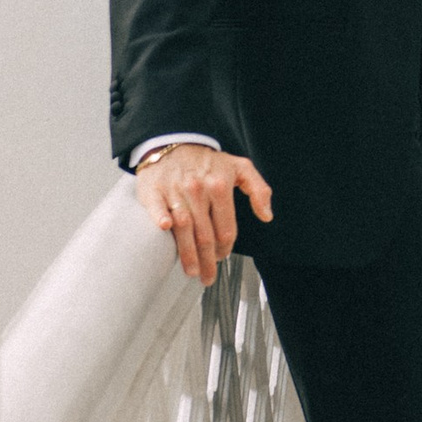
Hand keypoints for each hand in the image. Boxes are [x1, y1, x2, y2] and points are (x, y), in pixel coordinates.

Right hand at [133, 142, 271, 284]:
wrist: (174, 144)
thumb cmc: (208, 162)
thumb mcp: (241, 168)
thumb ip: (259, 190)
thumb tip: (267, 216)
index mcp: (220, 186)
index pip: (225, 227)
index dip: (226, 247)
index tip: (222, 257)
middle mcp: (198, 189)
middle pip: (205, 234)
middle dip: (208, 260)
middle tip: (207, 277)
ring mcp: (175, 190)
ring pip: (184, 228)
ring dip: (188, 253)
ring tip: (192, 271)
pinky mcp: (154, 191)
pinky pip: (157, 208)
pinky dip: (161, 219)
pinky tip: (165, 229)